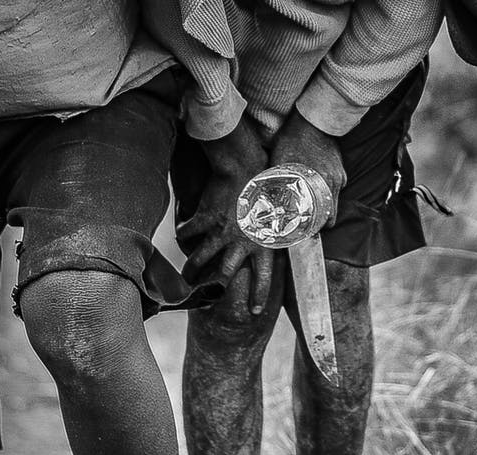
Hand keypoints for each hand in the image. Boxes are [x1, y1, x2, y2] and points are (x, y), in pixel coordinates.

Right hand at [180, 121, 277, 311]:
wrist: (245, 165)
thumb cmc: (267, 185)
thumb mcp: (280, 212)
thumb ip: (279, 229)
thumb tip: (295, 235)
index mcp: (263, 242)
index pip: (264, 277)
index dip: (259, 295)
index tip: (256, 312)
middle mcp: (241, 242)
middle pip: (222, 275)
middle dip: (210, 287)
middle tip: (202, 293)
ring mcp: (221, 232)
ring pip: (200, 260)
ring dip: (190, 269)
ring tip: (185, 276)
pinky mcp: (206, 219)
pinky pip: (188, 232)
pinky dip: (184, 234)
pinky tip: (182, 235)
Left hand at [270, 112, 346, 225]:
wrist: (313, 118)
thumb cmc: (293, 139)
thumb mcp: (279, 162)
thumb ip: (275, 182)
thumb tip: (263, 199)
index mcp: (320, 185)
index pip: (325, 217)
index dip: (316, 228)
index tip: (307, 232)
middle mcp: (333, 182)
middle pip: (332, 213)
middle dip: (321, 221)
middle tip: (308, 225)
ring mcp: (339, 174)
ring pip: (335, 200)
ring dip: (326, 206)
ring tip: (312, 209)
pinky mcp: (340, 167)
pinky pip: (337, 186)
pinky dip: (329, 191)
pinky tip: (317, 189)